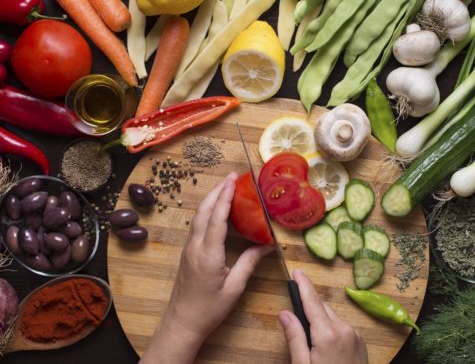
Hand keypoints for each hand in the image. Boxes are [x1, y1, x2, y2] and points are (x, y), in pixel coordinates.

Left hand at [142, 172, 273, 363]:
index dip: (225, 197)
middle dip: (216, 191)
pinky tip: (216, 210)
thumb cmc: (209, 309)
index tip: (232, 180)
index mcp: (208, 254)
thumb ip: (249, 262)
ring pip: (198, 217)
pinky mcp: (188, 253)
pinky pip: (197, 225)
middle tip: (232, 177)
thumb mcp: (234, 287)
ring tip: (226, 187)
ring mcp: (188, 249)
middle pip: (203, 211)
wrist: (182, 322)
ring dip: (211, 199)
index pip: (217, 219)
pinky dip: (207, 212)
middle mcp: (195, 247)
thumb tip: (268, 245)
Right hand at [279, 269, 368, 363]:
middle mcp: (344, 329)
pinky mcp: (361, 342)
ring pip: (332, 318)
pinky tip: (327, 348)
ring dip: (321, 323)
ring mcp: (355, 335)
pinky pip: (342, 328)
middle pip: (322, 309)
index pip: (312, 302)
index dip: (303, 285)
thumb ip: (294, 337)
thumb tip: (284, 313)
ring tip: (313, 345)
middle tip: (297, 324)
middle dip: (309, 310)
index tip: (297, 272)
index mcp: (327, 334)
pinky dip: (332, 331)